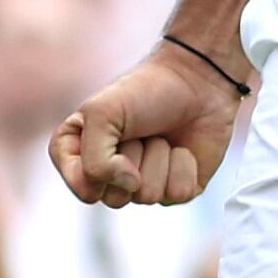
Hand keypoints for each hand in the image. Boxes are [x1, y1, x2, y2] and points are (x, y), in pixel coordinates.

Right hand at [51, 41, 245, 210]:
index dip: (99, 169)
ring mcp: (144, 185)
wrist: (195, 79)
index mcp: (82, 155)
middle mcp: (111, 175)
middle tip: (139, 132)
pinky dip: (184, 166)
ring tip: (160, 135)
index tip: (111, 136)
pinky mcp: (177, 189)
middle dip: (132, 158)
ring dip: (159, 158)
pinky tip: (182, 148)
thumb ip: (95, 161)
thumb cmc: (144, 90)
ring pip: (147, 195)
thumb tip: (130, 187)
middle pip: (115, 197)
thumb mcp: (102, 113)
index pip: (82, 186)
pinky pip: (177, 193)